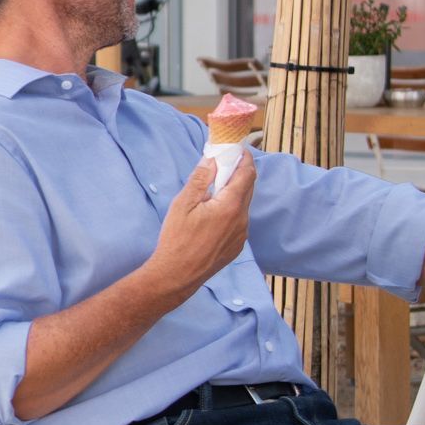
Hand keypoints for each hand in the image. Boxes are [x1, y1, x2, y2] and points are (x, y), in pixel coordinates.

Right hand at [140, 149, 254, 304]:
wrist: (177, 275)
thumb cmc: (177, 239)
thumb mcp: (183, 204)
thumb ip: (200, 179)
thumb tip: (212, 160)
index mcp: (230, 206)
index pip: (247, 174)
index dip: (244, 158)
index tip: (236, 149)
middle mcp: (242, 220)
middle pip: (247, 188)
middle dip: (238, 173)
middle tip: (223, 165)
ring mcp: (241, 235)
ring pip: (242, 205)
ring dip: (233, 194)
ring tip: (212, 193)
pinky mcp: (237, 246)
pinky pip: (238, 221)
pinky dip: (230, 211)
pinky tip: (211, 216)